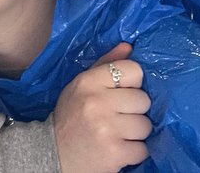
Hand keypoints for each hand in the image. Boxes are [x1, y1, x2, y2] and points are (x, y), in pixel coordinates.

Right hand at [53, 43, 150, 172]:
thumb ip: (104, 65)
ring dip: (135, 132)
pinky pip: (143, 149)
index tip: (121, 93)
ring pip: (145, 125)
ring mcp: (107, 128)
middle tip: (117, 117)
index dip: (131, 83)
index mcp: (88, 82)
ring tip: (117, 133)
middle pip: (143, 99)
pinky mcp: (115, 153)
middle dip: (134, 110)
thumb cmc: (71, 115)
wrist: (54, 153)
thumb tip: (129, 46)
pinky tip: (117, 148)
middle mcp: (97, 102)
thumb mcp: (81, 86)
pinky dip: (133, 151)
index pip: (133, 70)